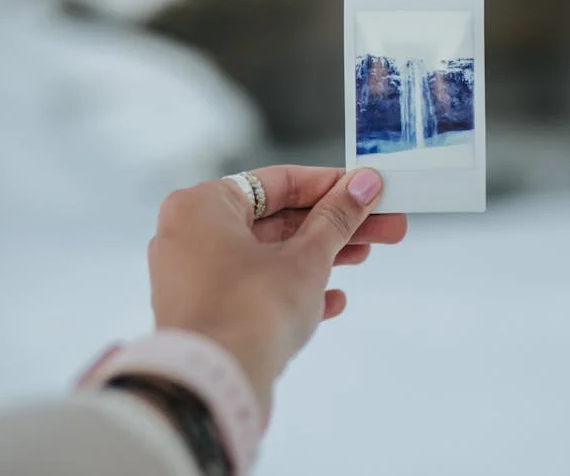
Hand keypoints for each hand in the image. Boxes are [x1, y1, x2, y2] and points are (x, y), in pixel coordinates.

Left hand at [146, 166, 404, 421]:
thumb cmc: (249, 312)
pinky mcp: (203, 313)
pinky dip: (290, 289)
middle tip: (380, 225)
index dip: (329, 186)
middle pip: (275, 220)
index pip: (277, 182)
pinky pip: (252, 289)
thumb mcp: (307, 258)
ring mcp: (192, 277)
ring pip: (267, 255)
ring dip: (318, 256)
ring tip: (364, 256)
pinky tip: (332, 300)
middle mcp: (189, 235)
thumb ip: (337, 219)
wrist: (213, 386)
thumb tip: (363, 186)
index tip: (365, 189)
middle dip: (333, 225)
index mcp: (202, 206)